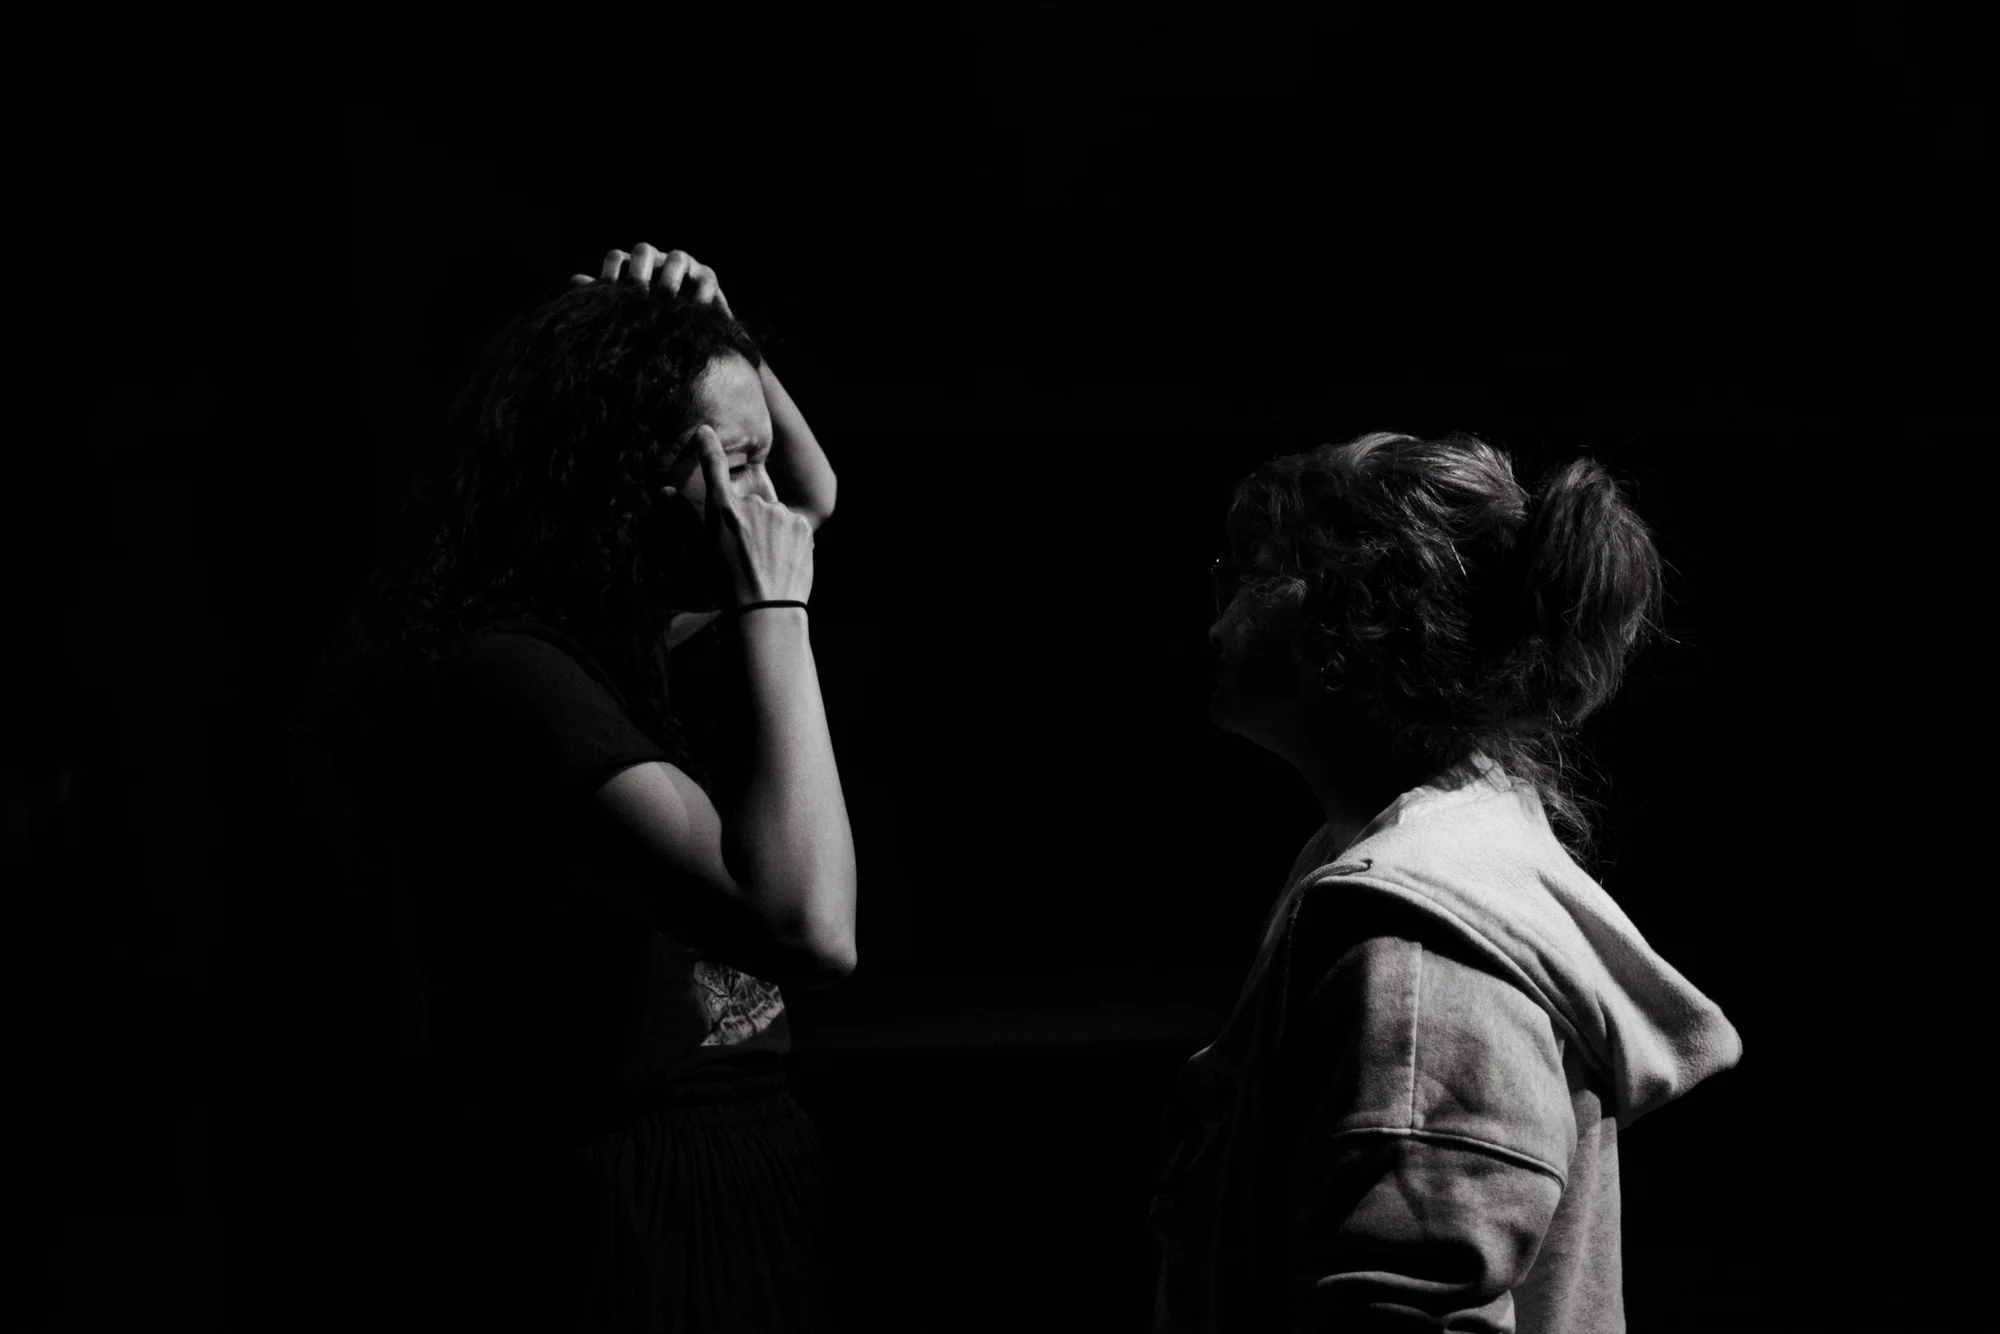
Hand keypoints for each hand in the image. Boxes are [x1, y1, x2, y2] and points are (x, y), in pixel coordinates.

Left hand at [572, 243, 733, 316]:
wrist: (691, 342)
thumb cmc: (653, 325)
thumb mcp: (626, 314)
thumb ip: (604, 296)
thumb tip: (574, 280)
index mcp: (632, 270)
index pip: (616, 258)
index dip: (610, 271)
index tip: (609, 289)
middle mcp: (657, 263)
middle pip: (644, 250)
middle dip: (639, 267)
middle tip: (638, 289)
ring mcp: (685, 269)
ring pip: (677, 258)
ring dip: (671, 276)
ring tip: (667, 297)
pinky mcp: (708, 280)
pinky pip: (705, 279)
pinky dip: (700, 293)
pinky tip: (693, 309)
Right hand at [692, 425, 812, 609]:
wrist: (767, 612)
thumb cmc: (726, 587)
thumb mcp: (698, 555)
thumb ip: (681, 520)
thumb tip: (663, 491)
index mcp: (722, 510)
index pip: (713, 468)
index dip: (709, 447)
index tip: (707, 431)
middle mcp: (753, 504)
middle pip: (749, 504)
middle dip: (747, 521)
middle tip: (744, 554)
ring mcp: (780, 514)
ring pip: (772, 516)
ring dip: (769, 531)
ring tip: (764, 562)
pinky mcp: (802, 525)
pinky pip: (791, 526)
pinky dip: (787, 540)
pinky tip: (781, 562)